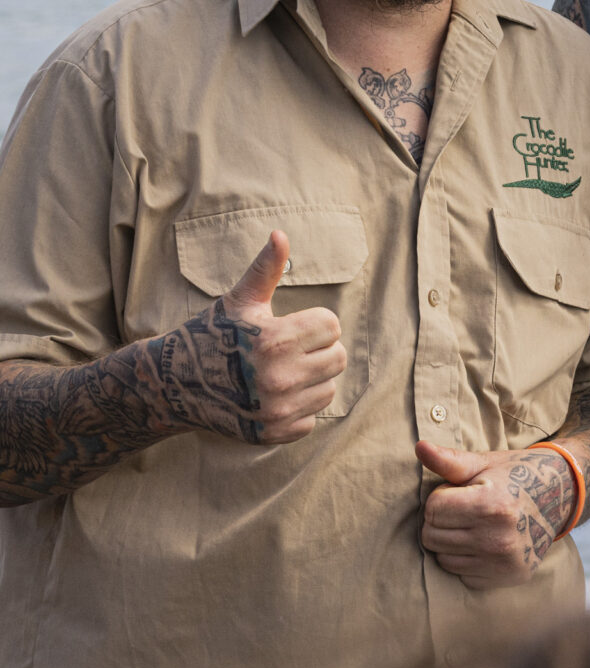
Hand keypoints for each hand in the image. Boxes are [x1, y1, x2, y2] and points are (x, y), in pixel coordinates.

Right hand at [149, 231, 343, 443]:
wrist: (173, 386)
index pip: (332, 325)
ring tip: (278, 373)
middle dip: (317, 350)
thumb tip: (281, 233)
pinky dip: (298, 408)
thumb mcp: (239, 301)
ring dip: (311, 379)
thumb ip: (266, 268)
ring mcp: (276, 410)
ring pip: (329, 387)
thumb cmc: (212, 336)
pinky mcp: (272, 434)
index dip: (312, 323)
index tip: (287, 327)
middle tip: (286, 351)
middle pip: (338, 357)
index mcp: (275, 340)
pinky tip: (271, 398)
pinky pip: (312, 418)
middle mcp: (278, 378)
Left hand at [417, 439, 577, 587]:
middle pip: (432, 536)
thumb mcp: (484, 463)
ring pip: (442, 559)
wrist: (562, 494)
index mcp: (491, 504)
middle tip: (466, 508)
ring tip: (476, 525)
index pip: (433, 509)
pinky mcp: (507, 576)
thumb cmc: (516, 474)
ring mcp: (503, 561)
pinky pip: (462, 574)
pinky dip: (467, 559)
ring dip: (451, 542)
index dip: (442, 496)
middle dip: (442, 520)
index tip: (462, 491)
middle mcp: (498, 538)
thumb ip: (449, 460)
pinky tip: (486, 542)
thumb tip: (419, 446)